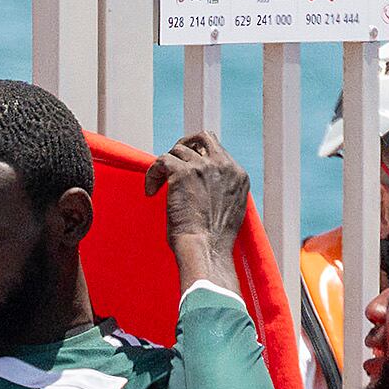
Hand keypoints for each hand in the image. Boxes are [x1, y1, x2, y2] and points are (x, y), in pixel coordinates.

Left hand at [147, 132, 252, 253]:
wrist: (206, 251)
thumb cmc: (213, 241)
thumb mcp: (229, 210)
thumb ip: (222, 190)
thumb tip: (202, 183)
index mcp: (238, 175)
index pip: (217, 150)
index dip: (199, 157)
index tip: (187, 171)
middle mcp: (224, 166)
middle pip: (201, 137)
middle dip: (185, 145)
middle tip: (171, 164)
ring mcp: (204, 167)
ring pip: (177, 150)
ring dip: (166, 166)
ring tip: (159, 187)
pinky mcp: (183, 172)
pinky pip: (161, 161)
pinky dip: (152, 175)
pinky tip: (150, 192)